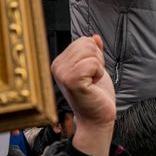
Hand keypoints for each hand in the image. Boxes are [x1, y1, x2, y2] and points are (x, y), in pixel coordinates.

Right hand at [50, 35, 115, 155]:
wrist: (96, 119)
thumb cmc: (95, 96)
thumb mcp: (94, 69)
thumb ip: (93, 52)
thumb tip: (95, 37)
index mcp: (59, 63)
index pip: (82, 40)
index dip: (94, 55)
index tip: (90, 73)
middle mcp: (56, 66)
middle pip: (86, 43)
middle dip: (97, 60)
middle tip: (92, 78)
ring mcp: (62, 73)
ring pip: (91, 52)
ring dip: (98, 67)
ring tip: (91, 82)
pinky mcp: (72, 80)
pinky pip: (93, 63)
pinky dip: (99, 73)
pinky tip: (92, 85)